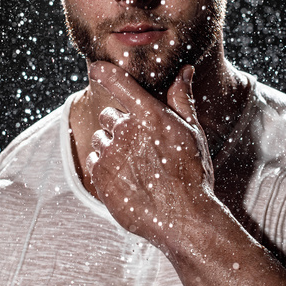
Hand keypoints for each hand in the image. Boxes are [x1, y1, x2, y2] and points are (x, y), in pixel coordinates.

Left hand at [86, 61, 216, 248]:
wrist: (184, 218)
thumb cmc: (192, 174)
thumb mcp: (192, 133)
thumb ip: (182, 99)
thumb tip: (185, 71)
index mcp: (149, 115)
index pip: (119, 83)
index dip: (105, 72)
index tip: (96, 68)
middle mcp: (126, 131)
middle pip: (108, 115)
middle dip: (119, 125)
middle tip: (140, 145)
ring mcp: (110, 154)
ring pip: (99, 139)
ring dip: (110, 146)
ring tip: (135, 166)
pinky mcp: (100, 177)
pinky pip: (93, 161)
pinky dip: (104, 167)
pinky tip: (126, 179)